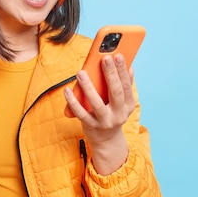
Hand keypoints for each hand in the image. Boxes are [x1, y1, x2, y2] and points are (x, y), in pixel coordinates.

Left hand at [64, 54, 135, 173]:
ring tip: (81, 72)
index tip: (117, 55)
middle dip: (111, 74)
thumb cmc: (112, 114)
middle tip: (104, 58)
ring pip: (97, 103)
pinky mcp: (91, 126)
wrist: (106, 140)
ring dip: (88, 87)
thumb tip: (129, 67)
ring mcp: (104, 121)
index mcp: (127, 105)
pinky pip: (80, 113)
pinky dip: (73, 101)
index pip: (126, 86)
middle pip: (116, 92)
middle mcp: (118, 114)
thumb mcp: (121, 103)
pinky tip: (67, 90)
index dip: (122, 70)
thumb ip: (124, 86)